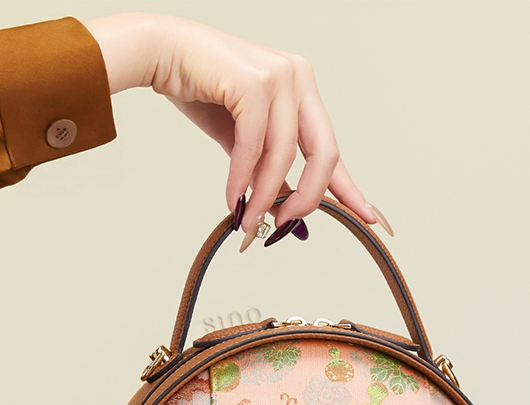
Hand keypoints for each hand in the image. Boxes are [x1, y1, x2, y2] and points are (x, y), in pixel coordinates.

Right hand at [82, 13, 390, 240]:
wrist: (162, 54)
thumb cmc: (202, 91)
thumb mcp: (245, 139)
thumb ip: (267, 168)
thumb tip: (281, 208)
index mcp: (302, 92)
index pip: (331, 148)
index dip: (349, 187)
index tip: (368, 215)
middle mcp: (298, 79)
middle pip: (323, 153)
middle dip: (307, 198)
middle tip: (285, 224)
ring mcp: (279, 76)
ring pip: (285, 154)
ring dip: (265, 195)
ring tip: (251, 219)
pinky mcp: (254, 82)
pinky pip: (254, 145)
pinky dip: (243, 177)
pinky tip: (234, 196)